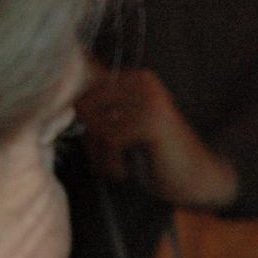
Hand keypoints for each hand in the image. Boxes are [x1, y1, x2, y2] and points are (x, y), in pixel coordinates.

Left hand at [76, 63, 238, 208]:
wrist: (198, 178)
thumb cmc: (158, 158)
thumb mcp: (126, 129)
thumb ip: (100, 113)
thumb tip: (59, 106)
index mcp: (138, 79)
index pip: (86, 93)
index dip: (85, 125)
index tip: (99, 151)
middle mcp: (144, 83)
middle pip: (87, 107)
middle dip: (90, 141)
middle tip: (106, 164)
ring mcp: (150, 101)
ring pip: (96, 124)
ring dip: (99, 155)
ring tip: (115, 169)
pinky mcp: (153, 123)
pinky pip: (109, 139)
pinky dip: (110, 163)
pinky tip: (123, 173)